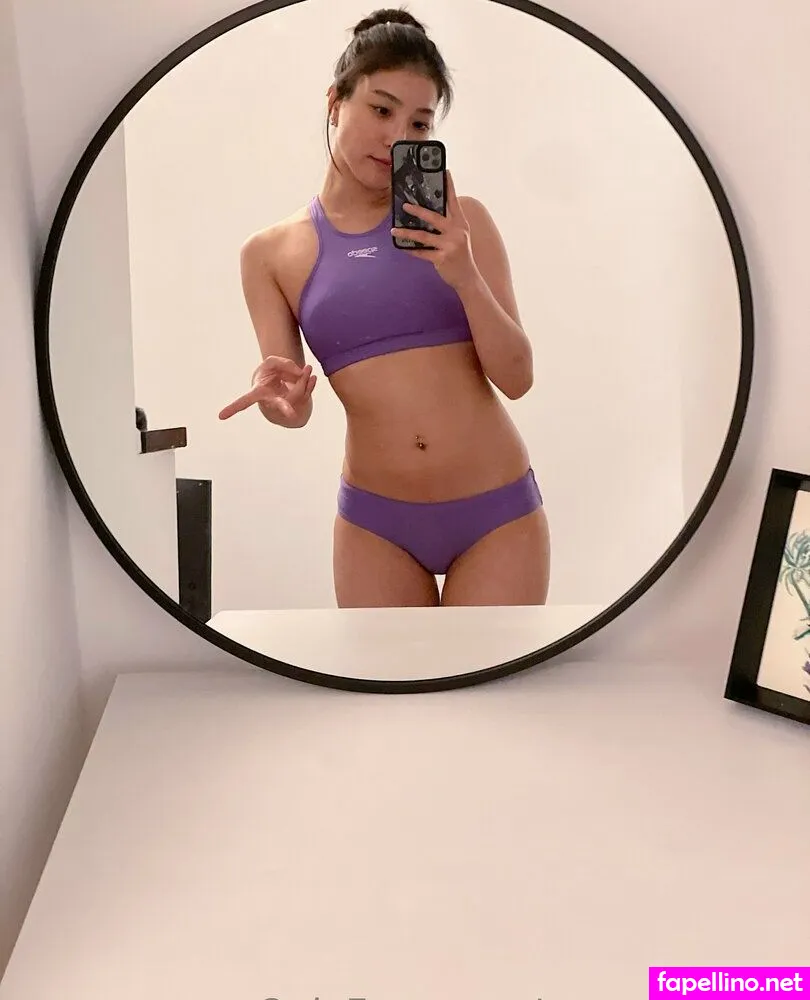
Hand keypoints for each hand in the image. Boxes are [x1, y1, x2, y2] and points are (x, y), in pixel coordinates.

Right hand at [218, 355, 315, 425]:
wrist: (281, 384)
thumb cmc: (271, 373)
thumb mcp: (272, 362)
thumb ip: (284, 363)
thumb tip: (300, 373)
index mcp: (258, 393)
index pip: (244, 401)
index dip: (233, 408)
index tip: (220, 417)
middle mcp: (271, 402)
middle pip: (279, 405)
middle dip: (285, 407)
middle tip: (291, 414)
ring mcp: (287, 405)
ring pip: (298, 391)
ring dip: (304, 378)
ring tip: (308, 368)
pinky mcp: (299, 404)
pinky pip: (307, 391)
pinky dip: (310, 381)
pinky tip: (312, 376)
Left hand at [390, 171, 478, 290]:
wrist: (467, 277)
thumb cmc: (460, 254)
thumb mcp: (458, 235)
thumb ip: (447, 223)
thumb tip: (427, 212)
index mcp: (460, 223)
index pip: (453, 201)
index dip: (449, 185)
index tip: (444, 171)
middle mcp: (456, 231)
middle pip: (435, 216)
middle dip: (418, 210)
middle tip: (404, 205)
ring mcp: (450, 245)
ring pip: (424, 235)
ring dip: (407, 232)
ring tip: (394, 229)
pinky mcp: (442, 258)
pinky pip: (422, 252)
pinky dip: (411, 250)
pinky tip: (401, 247)